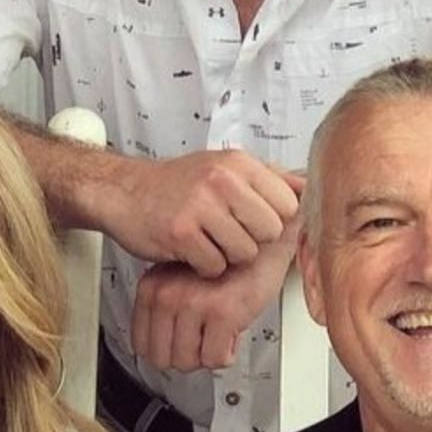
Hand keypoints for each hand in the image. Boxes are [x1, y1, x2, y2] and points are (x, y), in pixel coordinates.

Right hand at [110, 151, 301, 276]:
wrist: (125, 192)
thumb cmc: (175, 184)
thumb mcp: (224, 167)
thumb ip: (267, 178)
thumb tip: (307, 186)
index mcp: (238, 163)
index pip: (288, 203)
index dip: (276, 220)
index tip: (256, 223)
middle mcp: (222, 180)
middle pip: (270, 231)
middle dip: (253, 241)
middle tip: (229, 234)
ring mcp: (200, 205)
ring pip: (245, 253)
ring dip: (228, 257)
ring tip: (209, 242)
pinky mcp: (181, 233)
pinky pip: (215, 266)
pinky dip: (205, 267)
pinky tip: (192, 251)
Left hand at [131, 235, 297, 370]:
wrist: (261, 246)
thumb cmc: (225, 263)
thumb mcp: (180, 278)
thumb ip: (164, 307)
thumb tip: (157, 345)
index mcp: (151, 286)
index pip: (140, 343)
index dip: (164, 351)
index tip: (177, 346)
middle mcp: (167, 294)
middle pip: (162, 359)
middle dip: (185, 357)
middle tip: (201, 343)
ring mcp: (193, 303)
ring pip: (188, 362)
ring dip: (206, 355)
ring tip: (217, 335)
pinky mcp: (222, 313)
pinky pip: (215, 359)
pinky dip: (225, 354)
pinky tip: (231, 334)